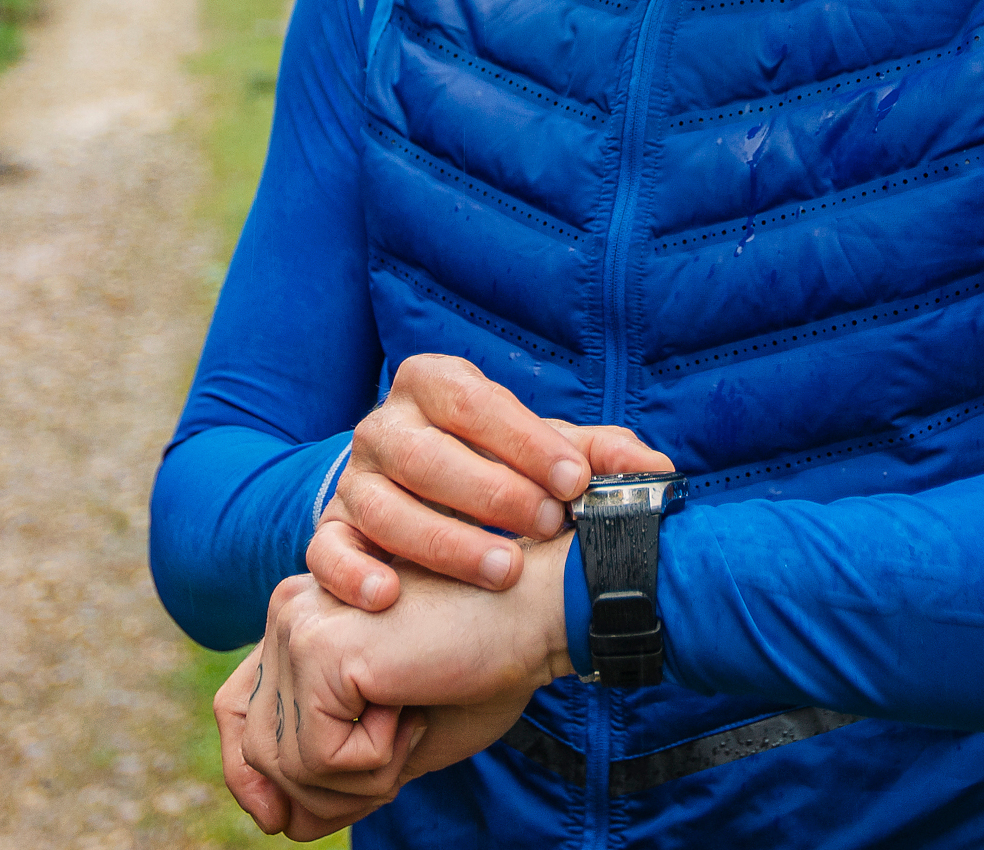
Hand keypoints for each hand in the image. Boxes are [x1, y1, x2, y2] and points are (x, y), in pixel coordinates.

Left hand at [215, 537, 575, 837]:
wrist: (537, 613)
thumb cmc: (480, 669)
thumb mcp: (395, 737)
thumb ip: (334, 772)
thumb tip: (279, 825)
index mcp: (301, 623)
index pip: (234, 710)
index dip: (248, 774)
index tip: (282, 818)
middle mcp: (288, 615)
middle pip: (256, 748)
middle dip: (322, 793)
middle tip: (393, 769)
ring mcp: (299, 628)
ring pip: (282, 763)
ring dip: (355, 781)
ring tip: (409, 732)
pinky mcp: (321, 648)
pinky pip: (318, 757)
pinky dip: (372, 762)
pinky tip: (410, 711)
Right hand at [309, 353, 672, 609]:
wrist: (422, 499)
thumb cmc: (495, 469)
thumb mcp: (543, 453)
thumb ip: (597, 455)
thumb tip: (658, 471)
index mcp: (433, 386)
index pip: (472, 402)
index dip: (524, 440)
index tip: (573, 482)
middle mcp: (384, 428)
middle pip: (423, 453)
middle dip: (490, 491)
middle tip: (545, 523)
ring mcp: (352, 482)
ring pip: (381, 505)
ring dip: (442, 541)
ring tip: (501, 571)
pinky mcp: (329, 533)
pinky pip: (326, 551)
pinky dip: (352, 573)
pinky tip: (388, 597)